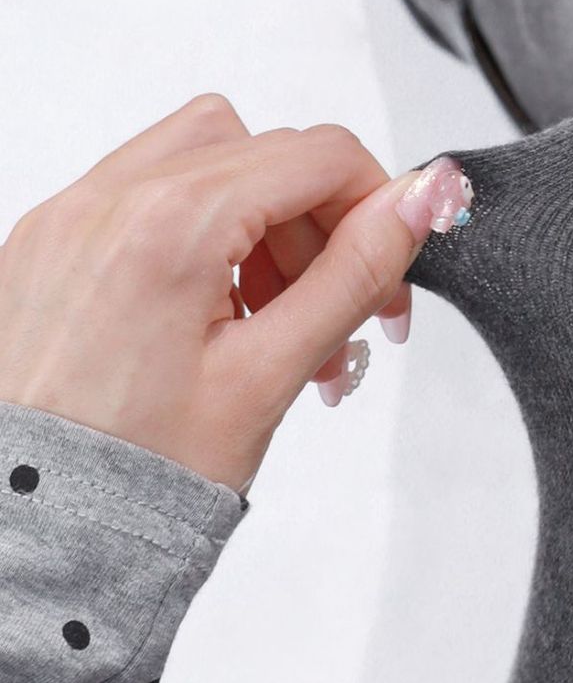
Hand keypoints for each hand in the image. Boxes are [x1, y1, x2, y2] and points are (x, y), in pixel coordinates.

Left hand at [0, 93, 471, 493]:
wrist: (28, 529)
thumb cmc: (135, 472)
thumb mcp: (272, 372)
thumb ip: (355, 270)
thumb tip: (423, 195)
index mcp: (169, 224)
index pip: (319, 155)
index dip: (377, 207)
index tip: (388, 273)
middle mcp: (107, 201)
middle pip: (266, 153)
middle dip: (321, 225)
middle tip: (339, 313)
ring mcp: (67, 217)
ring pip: (207, 160)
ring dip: (262, 221)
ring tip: (270, 318)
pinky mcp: (45, 242)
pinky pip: (146, 195)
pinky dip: (199, 232)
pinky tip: (211, 312)